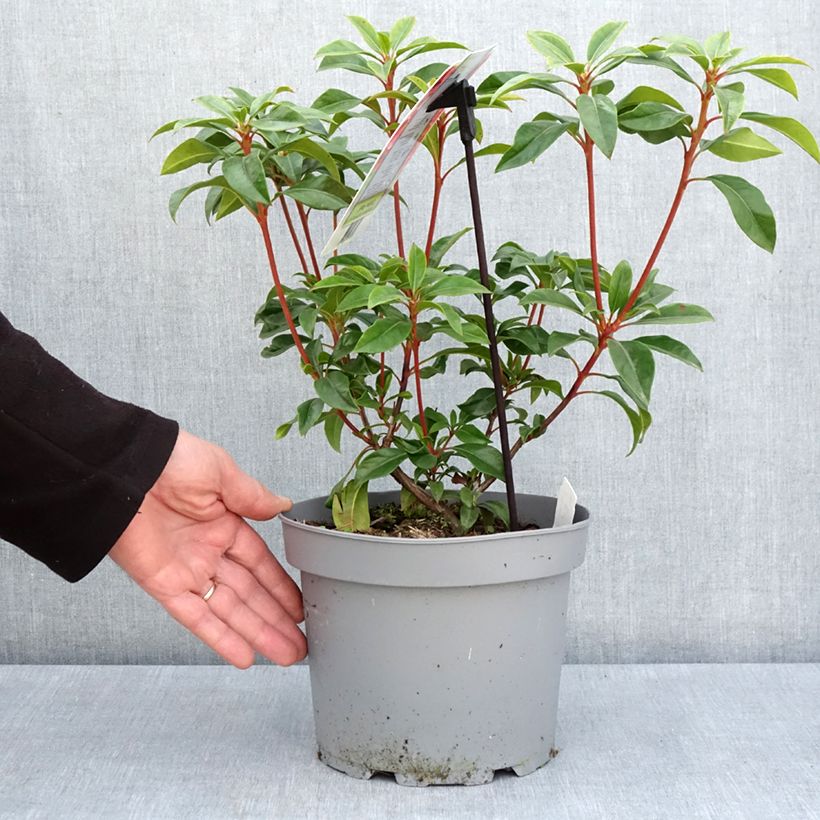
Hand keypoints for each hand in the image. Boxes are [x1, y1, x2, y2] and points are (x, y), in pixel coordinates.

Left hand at [109, 429, 305, 667]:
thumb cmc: (169, 460)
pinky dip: (219, 637)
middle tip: (299, 644)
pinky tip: (243, 656)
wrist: (122, 469)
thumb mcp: (222, 472)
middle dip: (275, 620)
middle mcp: (207, 551)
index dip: (280, 587)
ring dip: (257, 634)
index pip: (260, 563)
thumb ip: (253, 497)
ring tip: (285, 655)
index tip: (300, 607)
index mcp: (224, 522)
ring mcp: (187, 570)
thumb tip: (283, 506)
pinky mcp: (163, 585)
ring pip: (229, 610)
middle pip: (249, 594)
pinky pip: (195, 617)